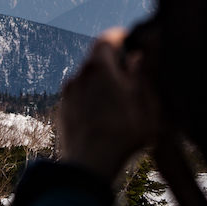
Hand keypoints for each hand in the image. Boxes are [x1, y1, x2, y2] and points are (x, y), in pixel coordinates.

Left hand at [57, 27, 158, 183]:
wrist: (89, 168)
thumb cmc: (123, 134)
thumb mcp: (145, 101)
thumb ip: (143, 72)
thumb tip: (141, 52)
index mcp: (99, 67)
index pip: (108, 38)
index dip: (121, 37)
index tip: (132, 42)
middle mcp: (78, 76)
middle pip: (97, 60)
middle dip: (115, 64)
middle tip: (133, 77)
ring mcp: (67, 95)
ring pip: (88, 80)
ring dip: (104, 84)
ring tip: (122, 104)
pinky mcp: (62, 112)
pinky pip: (80, 98)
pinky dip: (93, 100)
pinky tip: (107, 118)